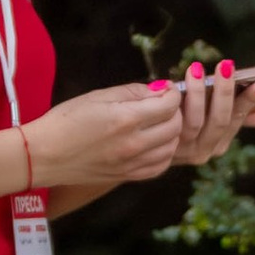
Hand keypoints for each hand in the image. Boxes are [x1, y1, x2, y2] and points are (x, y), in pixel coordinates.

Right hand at [23, 63, 254, 200]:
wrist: (43, 156)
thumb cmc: (68, 120)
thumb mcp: (100, 97)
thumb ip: (137, 93)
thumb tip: (168, 90)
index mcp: (125, 120)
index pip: (170, 103)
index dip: (183, 91)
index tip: (191, 79)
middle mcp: (134, 145)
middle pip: (180, 124)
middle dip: (194, 107)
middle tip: (210, 89)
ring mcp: (135, 164)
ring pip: (178, 144)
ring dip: (188, 128)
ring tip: (197, 110)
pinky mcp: (134, 176)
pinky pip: (166, 161)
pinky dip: (174, 146)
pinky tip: (176, 134)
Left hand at [163, 59, 254, 169]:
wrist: (145, 145)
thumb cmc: (183, 123)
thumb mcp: (210, 122)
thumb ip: (235, 117)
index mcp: (220, 143)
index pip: (239, 119)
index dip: (250, 101)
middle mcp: (205, 150)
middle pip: (220, 120)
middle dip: (225, 91)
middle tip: (226, 66)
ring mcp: (184, 149)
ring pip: (196, 121)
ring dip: (198, 92)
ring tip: (196, 68)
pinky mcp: (164, 144)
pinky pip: (173, 122)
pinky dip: (177, 102)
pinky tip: (174, 84)